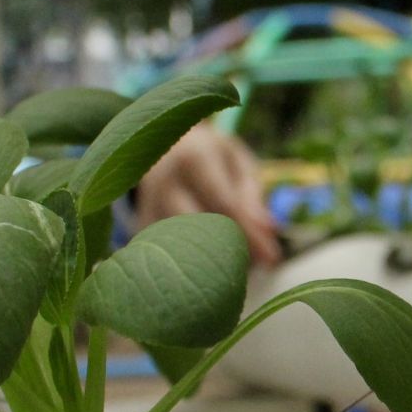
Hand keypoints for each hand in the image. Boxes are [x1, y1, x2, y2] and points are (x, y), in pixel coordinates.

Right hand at [136, 123, 281, 266]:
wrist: (161, 143)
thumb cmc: (209, 156)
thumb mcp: (237, 164)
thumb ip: (251, 196)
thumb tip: (268, 232)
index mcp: (193, 158)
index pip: (225, 206)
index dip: (251, 235)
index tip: (272, 260)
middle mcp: (164, 182)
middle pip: (199, 231)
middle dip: (229, 254)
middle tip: (254, 268)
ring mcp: (146, 205)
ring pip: (181, 249)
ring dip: (210, 264)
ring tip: (233, 266)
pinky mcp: (138, 226)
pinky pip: (166, 256)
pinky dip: (188, 265)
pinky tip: (206, 265)